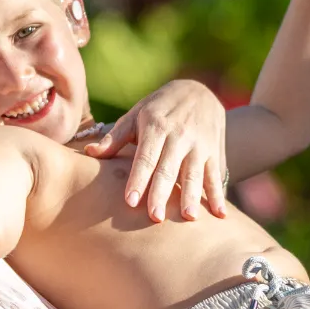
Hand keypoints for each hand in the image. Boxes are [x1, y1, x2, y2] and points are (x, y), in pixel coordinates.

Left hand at [79, 78, 228, 221]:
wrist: (200, 90)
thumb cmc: (159, 107)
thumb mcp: (136, 114)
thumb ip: (115, 137)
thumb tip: (90, 153)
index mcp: (156, 126)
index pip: (146, 157)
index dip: (138, 179)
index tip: (130, 201)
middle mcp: (180, 136)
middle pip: (169, 169)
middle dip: (162, 193)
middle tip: (155, 218)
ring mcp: (200, 145)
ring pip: (195, 174)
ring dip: (192, 196)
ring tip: (188, 218)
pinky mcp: (215, 152)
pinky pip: (215, 175)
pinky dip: (218, 196)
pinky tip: (220, 215)